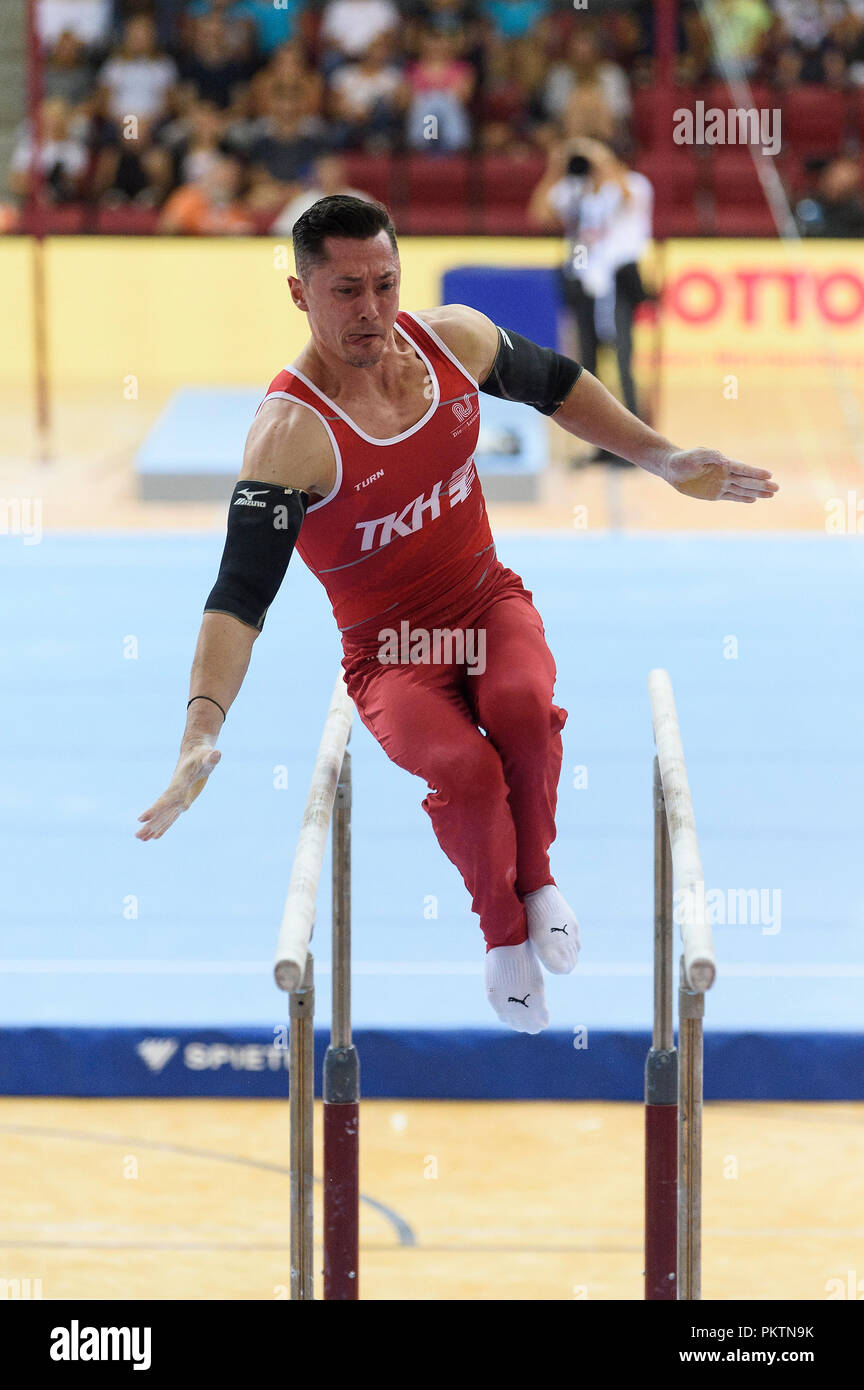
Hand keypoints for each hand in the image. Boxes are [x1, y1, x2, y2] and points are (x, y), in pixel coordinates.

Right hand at [136, 737, 221, 840]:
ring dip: (153, 827)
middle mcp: (176, 792)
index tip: (141, 818)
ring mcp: (178, 797)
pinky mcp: (182, 800)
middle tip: (137, 836)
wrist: (194, 750)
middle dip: (151, 824)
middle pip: (162, 811)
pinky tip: (155, 836)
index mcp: (179, 783)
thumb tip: (217, 754)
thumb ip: (211, 757)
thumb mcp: (208, 756)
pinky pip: (171, 815)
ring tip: (140, 838)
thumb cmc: (203, 753)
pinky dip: (164, 825)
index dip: (155, 809)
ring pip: (165, 815)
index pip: (166, 798)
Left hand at [662, 448, 777, 502]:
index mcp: (722, 463)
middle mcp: (725, 474)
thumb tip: (723, 458)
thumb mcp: (694, 455)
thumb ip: (708, 455)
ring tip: (771, 495)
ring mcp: (721, 484)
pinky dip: (742, 499)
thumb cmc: (683, 459)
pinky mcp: (714, 493)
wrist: (672, 468)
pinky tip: (753, 500)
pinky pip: (731, 497)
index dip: (755, 473)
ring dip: (756, 492)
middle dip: (761, 485)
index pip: (742, 469)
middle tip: (776, 488)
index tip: (768, 475)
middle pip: (747, 481)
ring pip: (742, 490)